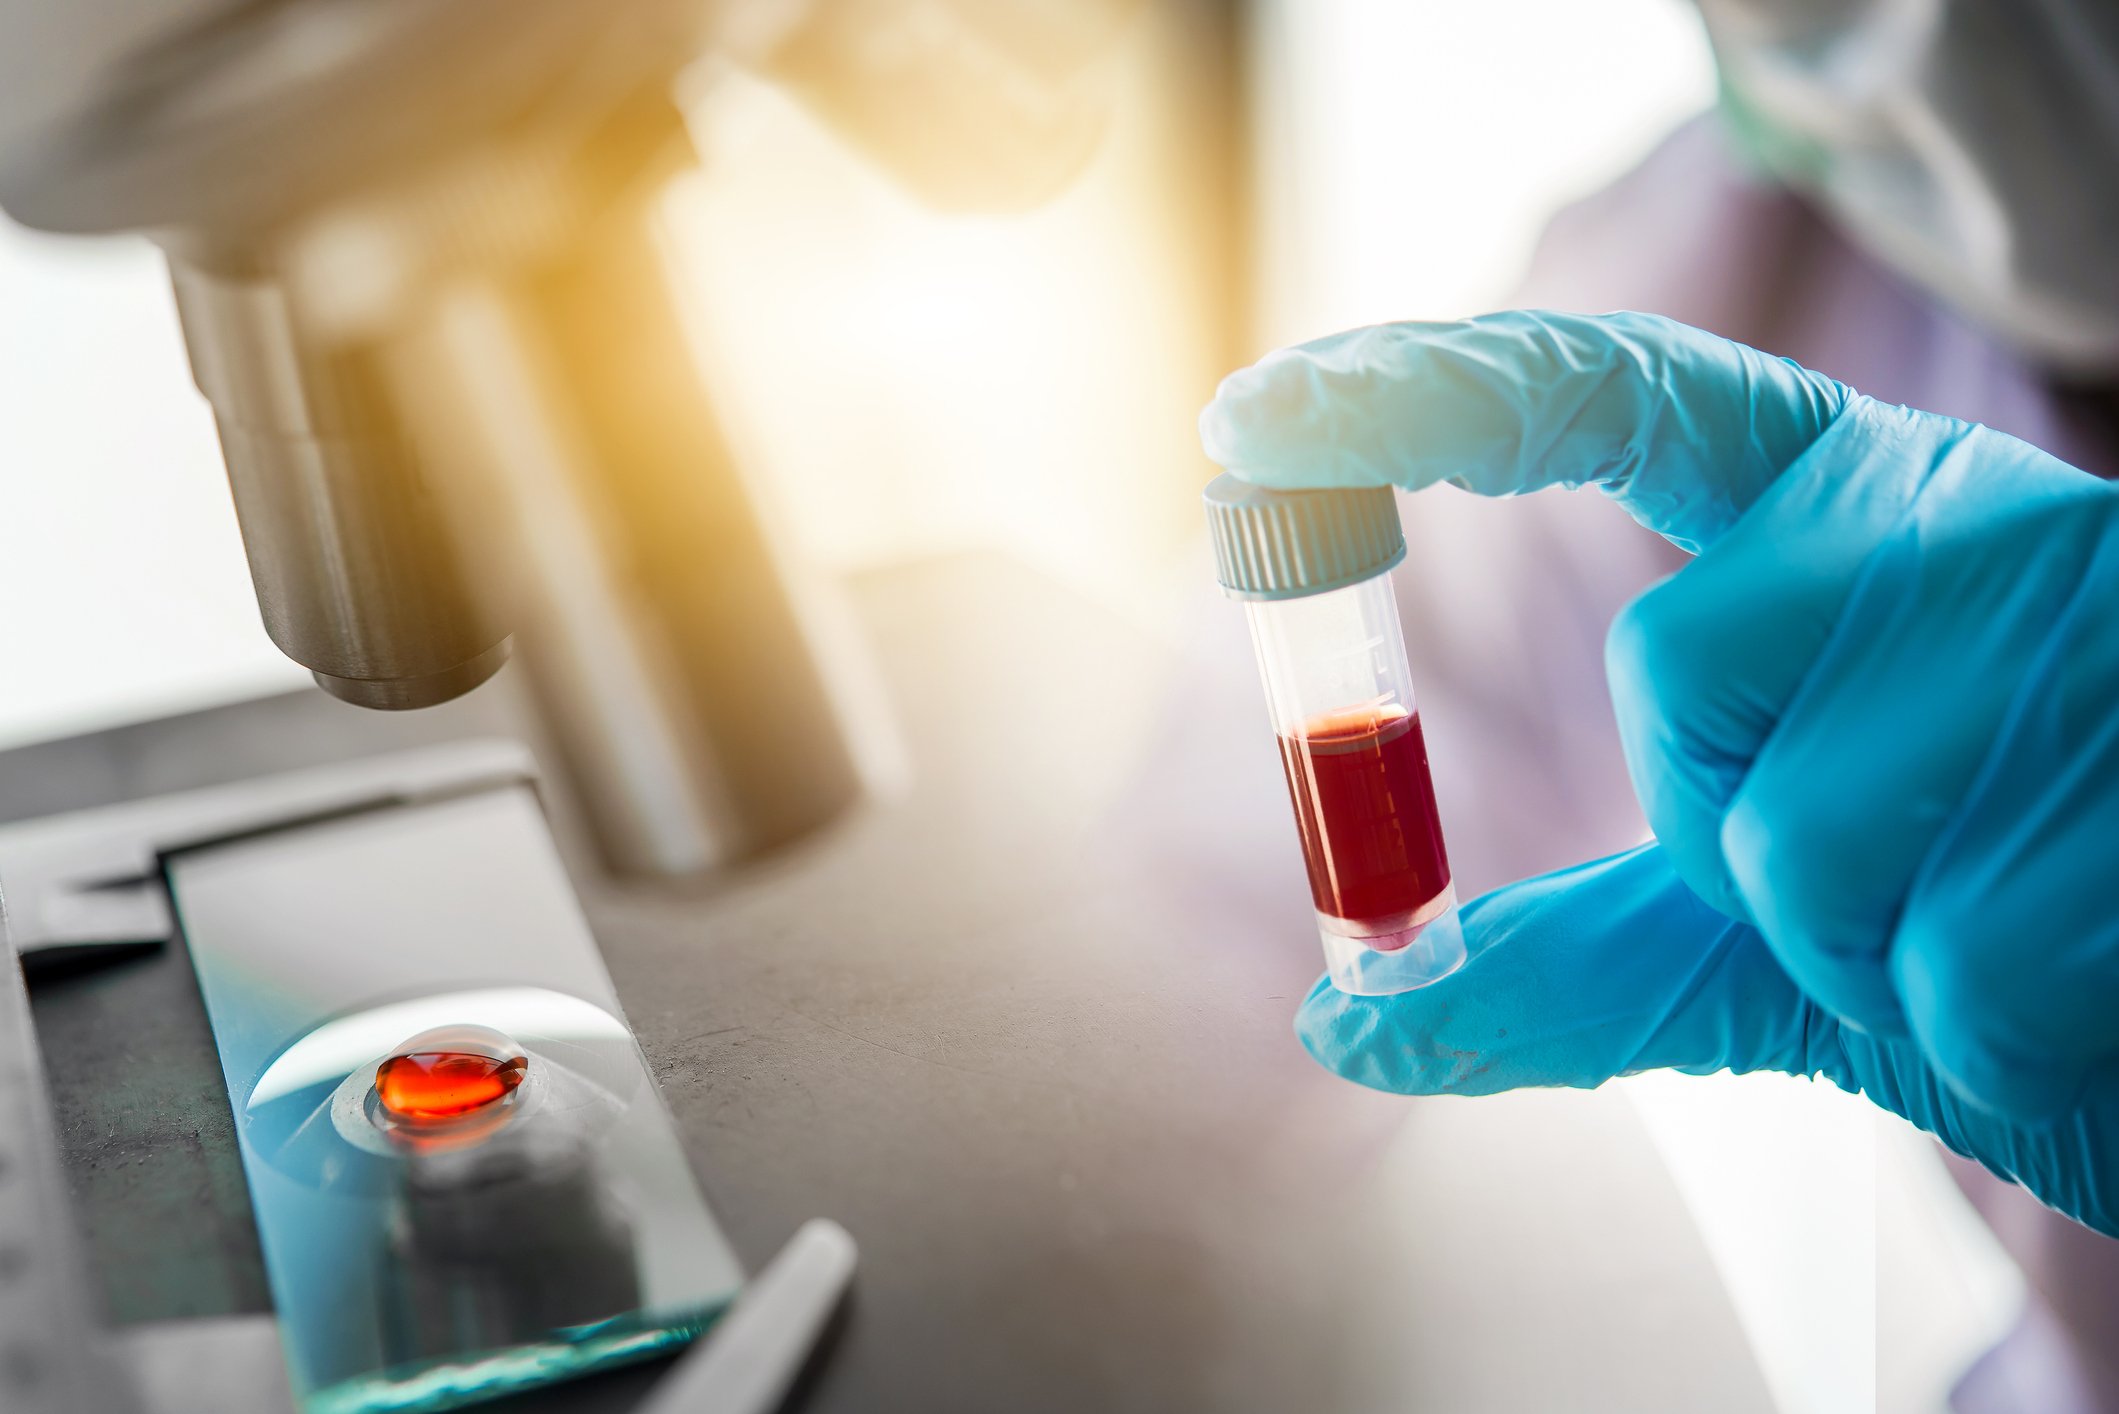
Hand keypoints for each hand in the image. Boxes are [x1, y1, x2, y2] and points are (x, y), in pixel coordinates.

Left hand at [1201, 310, 2118, 1234]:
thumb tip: (1338, 1015)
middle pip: (1675, 678)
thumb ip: (1571, 954)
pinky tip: (2083, 958)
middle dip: (1741, 830)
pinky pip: (1931, 968)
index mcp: (1853, 509)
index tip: (1255, 408)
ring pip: (1789, 841)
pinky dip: (1981, 1021)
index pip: (1613, 399)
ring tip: (2011, 901)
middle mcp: (1950, 523)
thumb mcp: (1776, 928)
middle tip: (1902, 858)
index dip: (1428, 393)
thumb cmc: (2008, 919)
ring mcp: (2059, 629)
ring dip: (1872, 945)